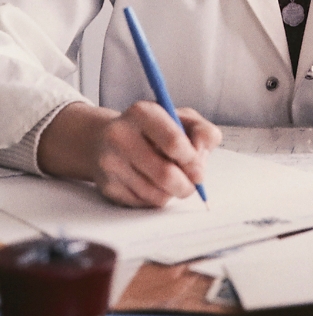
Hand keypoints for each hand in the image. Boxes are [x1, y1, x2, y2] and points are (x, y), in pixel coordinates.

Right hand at [38, 101, 220, 207]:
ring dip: (173, 192)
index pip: (174, 142)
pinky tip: (155, 184)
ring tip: (174, 180)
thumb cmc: (156, 129)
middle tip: (194, 183)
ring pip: (156, 193)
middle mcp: (120, 136)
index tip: (199, 168)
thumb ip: (203, 131)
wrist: (106, 139)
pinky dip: (157, 198)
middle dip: (187, 184)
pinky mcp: (108, 186)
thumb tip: (201, 153)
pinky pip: (144, 203)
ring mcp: (110, 163)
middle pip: (165, 174)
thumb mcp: (183, 118)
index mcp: (142, 113)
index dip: (192, 160)